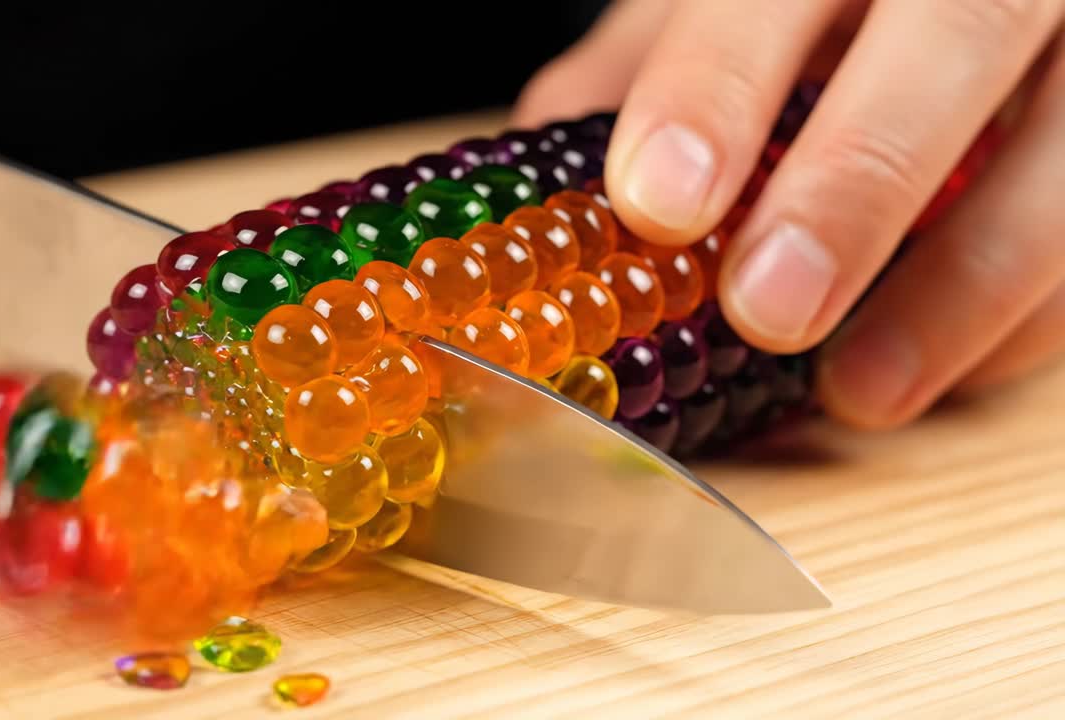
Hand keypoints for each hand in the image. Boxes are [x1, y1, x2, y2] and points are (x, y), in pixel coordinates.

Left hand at [514, 0, 1064, 429]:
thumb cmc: (823, 6)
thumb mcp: (725, 4)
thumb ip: (642, 75)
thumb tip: (542, 203)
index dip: (715, 87)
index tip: (659, 202)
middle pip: (952, 35)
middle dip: (856, 181)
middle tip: (768, 310)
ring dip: (962, 285)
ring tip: (856, 390)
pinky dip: (1021, 320)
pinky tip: (940, 372)